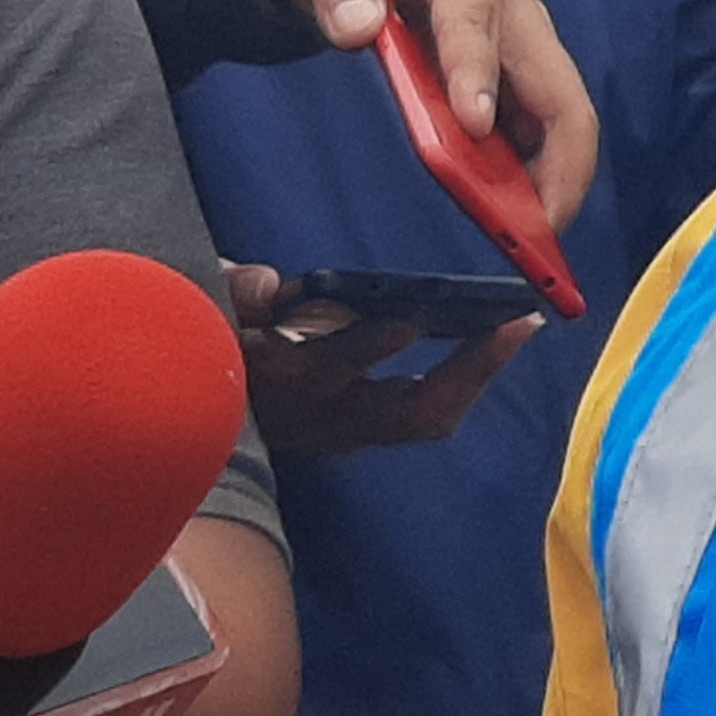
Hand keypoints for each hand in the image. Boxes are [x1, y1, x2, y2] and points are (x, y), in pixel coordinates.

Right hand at [224, 263, 540, 454]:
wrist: (197, 416)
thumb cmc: (212, 346)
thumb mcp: (207, 312)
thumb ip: (236, 295)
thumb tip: (269, 283)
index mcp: (282, 381)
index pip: (330, 369)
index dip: (368, 347)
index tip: (408, 320)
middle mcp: (323, 417)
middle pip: (408, 411)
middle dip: (467, 369)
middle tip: (516, 324)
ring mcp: (347, 431)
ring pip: (426, 418)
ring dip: (476, 376)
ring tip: (518, 329)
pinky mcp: (362, 431)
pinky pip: (425, 415)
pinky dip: (462, 383)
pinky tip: (493, 344)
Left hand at [273, 0, 599, 232]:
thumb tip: (357, 29)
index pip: (477, 19)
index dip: (477, 72)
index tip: (472, 126)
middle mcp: (512, 3)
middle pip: (559, 89)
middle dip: (560, 163)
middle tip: (537, 231)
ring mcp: (519, 39)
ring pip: (558, 115)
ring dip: (553, 178)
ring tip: (530, 242)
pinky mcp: (511, 67)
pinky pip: (535, 125)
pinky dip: (531, 173)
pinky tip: (510, 215)